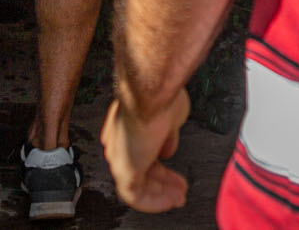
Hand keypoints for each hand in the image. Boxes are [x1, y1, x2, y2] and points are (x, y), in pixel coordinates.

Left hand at [102, 87, 189, 213]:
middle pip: (141, 169)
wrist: (152, 96)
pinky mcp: (124, 171)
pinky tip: (171, 201)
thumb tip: (168, 147)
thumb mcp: (172, 117)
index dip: (159, 162)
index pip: (142, 151)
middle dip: (162, 181)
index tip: (172, 168)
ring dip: (161, 193)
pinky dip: (155, 202)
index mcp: (128, 126)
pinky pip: (136, 196)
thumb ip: (168, 135)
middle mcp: (120, 141)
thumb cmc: (159, 97)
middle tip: (178, 188)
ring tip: (179, 196)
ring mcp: (120, 156)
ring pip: (138, 185)